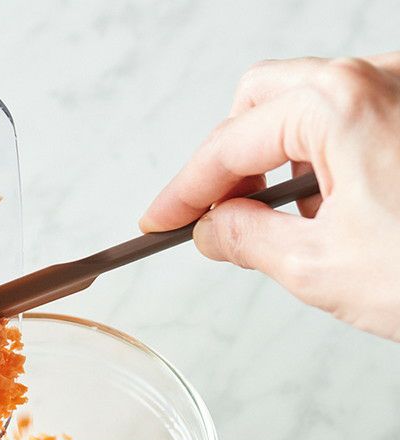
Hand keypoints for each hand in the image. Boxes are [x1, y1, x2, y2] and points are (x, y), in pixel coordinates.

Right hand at [140, 54, 399, 341]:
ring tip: (279, 225)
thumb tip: (210, 229)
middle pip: (259, 101)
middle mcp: (373, 80)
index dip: (183, 190)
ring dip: (273, 161)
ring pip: (303, 106)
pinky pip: (347, 118)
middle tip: (212, 216)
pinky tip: (329, 210)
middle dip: (226, 161)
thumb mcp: (317, 267)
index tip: (158, 221)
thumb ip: (244, 239)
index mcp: (337, 106)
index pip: (227, 146)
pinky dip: (318, 159)